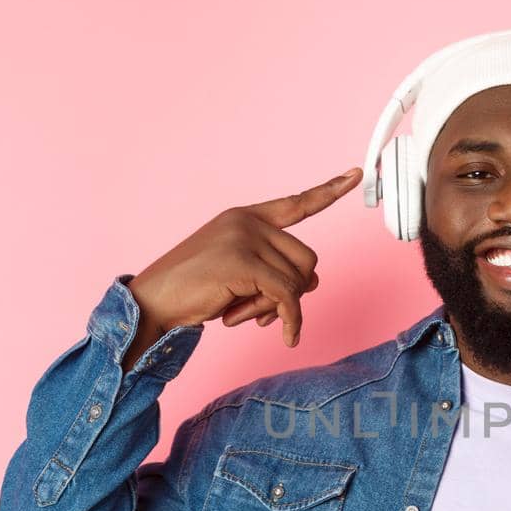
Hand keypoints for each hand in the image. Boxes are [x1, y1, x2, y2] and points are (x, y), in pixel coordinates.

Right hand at [124, 167, 362, 353]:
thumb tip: (313, 283)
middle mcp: (247, 221)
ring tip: (241, 312)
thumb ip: (275, 270)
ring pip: (298, 281)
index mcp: (246, 217)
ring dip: (277, 308)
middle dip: (289, 292)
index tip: (357, 173)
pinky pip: (287, 296)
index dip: (328, 191)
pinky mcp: (242, 262)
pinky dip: (290, 320)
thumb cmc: (195, 291)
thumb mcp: (240, 275)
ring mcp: (244, 238)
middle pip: (307, 260)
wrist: (153, 302)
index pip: (297, 203)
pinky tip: (285, 336)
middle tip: (256, 310)